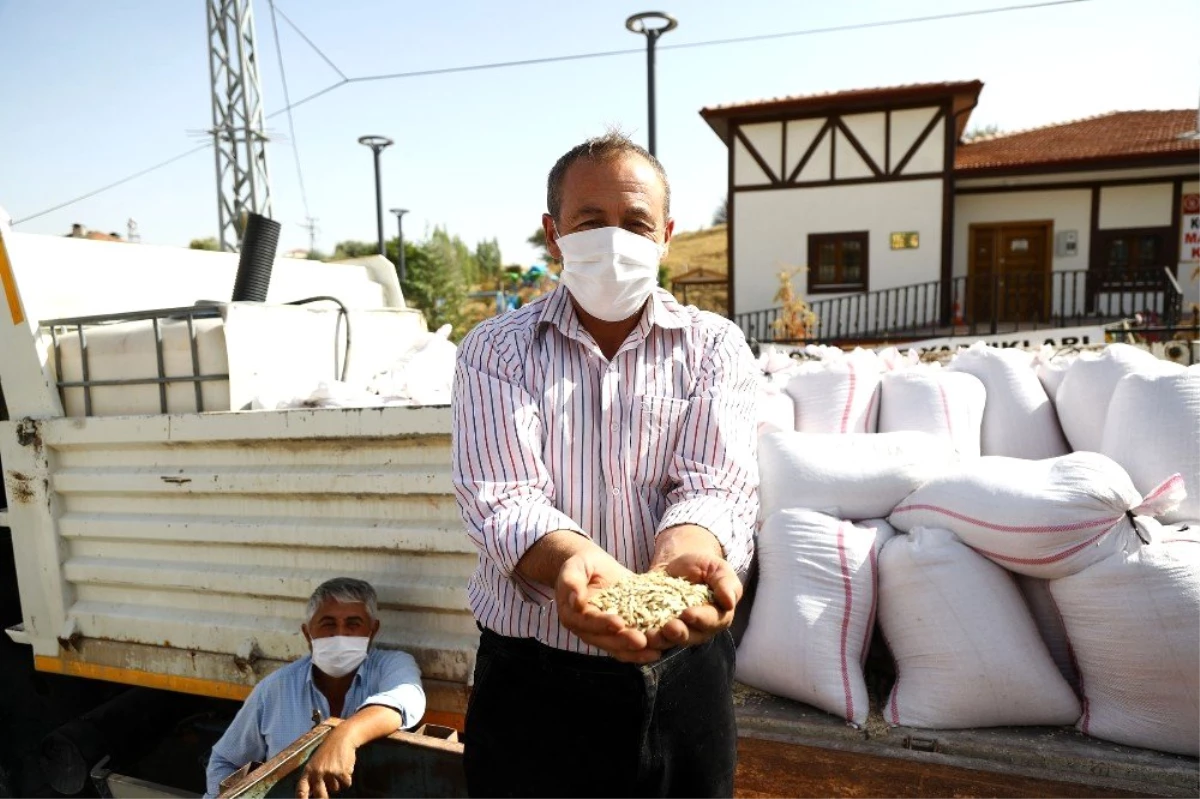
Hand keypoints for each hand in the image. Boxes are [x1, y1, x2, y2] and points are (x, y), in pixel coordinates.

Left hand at [296, 730, 355, 798]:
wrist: (341, 737)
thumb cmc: (327, 752)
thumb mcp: (315, 763)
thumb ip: (312, 778)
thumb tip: (312, 795)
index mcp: (308, 771)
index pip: (301, 791)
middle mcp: (317, 773)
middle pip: (320, 796)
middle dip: (324, 798)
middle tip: (325, 796)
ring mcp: (329, 772)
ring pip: (335, 789)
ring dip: (338, 783)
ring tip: (337, 769)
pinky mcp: (342, 772)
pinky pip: (346, 785)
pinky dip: (347, 779)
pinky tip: (345, 767)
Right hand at [556, 547, 658, 663]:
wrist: (593, 566)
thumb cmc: (581, 565)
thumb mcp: (574, 568)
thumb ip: (571, 582)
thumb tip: (575, 601)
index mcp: (572, 615)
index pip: (587, 622)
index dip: (602, 624)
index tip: (618, 623)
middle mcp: (587, 630)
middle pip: (605, 640)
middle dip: (624, 641)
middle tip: (641, 641)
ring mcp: (604, 634)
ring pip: (619, 648)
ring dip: (636, 652)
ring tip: (655, 651)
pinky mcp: (620, 632)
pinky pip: (630, 645)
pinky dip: (644, 650)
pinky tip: (659, 651)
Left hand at [645, 532, 742, 650]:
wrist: (678, 564)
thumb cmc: (703, 566)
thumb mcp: (717, 569)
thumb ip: (725, 584)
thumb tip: (730, 601)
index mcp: (718, 616)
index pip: (712, 621)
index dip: (701, 619)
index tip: (688, 613)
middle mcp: (700, 629)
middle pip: (691, 636)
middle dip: (680, 633)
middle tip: (669, 628)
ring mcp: (679, 631)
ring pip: (671, 641)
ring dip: (661, 640)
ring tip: (650, 635)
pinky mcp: (659, 629)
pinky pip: (653, 636)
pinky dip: (645, 636)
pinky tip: (636, 633)